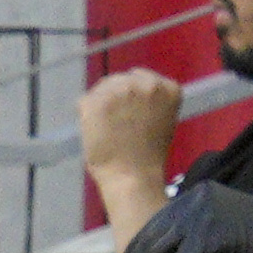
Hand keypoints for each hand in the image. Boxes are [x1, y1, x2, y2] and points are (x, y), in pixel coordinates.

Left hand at [77, 69, 187, 193]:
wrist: (133, 175)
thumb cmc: (149, 155)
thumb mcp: (162, 118)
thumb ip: (149, 101)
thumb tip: (129, 94)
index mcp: (167, 88)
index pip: (140, 77)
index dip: (132, 94)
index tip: (129, 110)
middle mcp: (145, 83)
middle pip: (119, 80)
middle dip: (115, 97)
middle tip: (114, 121)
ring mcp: (120, 90)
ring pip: (101, 88)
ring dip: (101, 103)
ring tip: (106, 126)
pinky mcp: (96, 100)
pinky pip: (85, 101)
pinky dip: (86, 114)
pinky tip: (95, 129)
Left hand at [119, 182, 252, 252]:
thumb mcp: (228, 221)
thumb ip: (202, 226)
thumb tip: (177, 248)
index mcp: (199, 194)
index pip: (160, 220)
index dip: (143, 242)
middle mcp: (195, 202)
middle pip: (155, 234)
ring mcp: (201, 220)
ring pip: (160, 250)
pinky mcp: (210, 241)